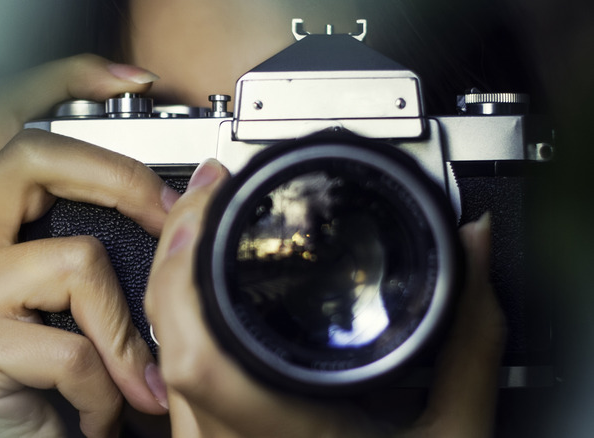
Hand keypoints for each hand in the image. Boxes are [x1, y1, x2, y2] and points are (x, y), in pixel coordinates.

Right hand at [0, 55, 172, 437]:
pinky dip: (103, 388)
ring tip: (125, 379)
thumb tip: (195, 188)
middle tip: (165, 223)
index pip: (10, 119)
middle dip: (120, 183)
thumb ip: (127, 238)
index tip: (136, 82)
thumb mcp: (100, 298)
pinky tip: (90, 409)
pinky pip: (68, 346)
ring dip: (122, 336)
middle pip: (32, 157)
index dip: (65, 81)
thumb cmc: (68, 383)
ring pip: (75, 262)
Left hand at [144, 159, 505, 437]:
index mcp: (278, 436)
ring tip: (204, 226)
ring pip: (162, 353)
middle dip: (180, 247)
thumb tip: (472, 253)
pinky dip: (182, 316)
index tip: (209, 203)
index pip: (198, 350)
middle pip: (166, 335)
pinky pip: (174, 372)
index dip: (188, 267)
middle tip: (209, 193)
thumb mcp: (452, 436)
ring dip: (175, 279)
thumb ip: (468, 342)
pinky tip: (203, 291)